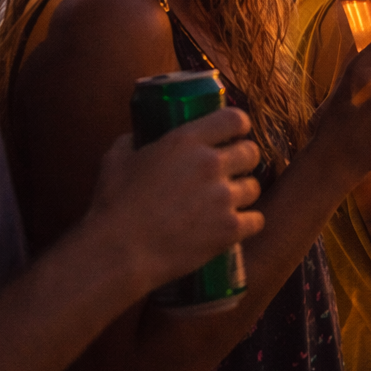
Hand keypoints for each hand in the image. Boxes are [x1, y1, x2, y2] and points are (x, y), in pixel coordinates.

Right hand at [86, 107, 264, 291]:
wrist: (118, 251)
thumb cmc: (113, 205)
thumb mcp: (116, 159)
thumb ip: (132, 141)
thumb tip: (136, 136)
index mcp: (186, 141)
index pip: (234, 119)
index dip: (238, 125)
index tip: (233, 134)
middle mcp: (211, 164)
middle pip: (251, 152)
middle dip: (243, 160)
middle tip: (230, 171)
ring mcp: (223, 197)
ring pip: (254, 187)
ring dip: (242, 193)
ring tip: (226, 202)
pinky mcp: (229, 229)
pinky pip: (257, 220)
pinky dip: (247, 223)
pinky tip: (233, 225)